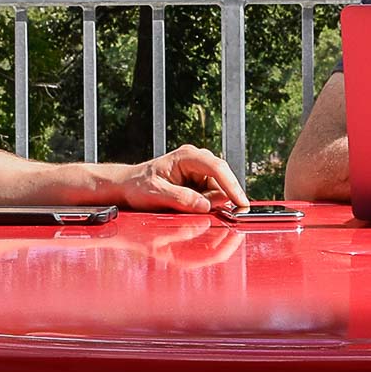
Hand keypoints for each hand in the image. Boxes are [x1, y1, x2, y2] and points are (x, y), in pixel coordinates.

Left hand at [112, 144, 249, 212]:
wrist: (129, 186)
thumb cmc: (138, 186)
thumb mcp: (156, 194)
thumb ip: (181, 198)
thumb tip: (205, 206)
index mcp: (186, 157)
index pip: (216, 168)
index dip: (231, 186)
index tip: (241, 202)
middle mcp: (197, 160)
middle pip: (223, 180)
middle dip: (222, 199)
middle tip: (214, 215)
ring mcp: (200, 171)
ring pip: (220, 190)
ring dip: (212, 204)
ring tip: (185, 207)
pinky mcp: (200, 183)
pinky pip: (213, 196)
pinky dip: (209, 205)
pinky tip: (192, 208)